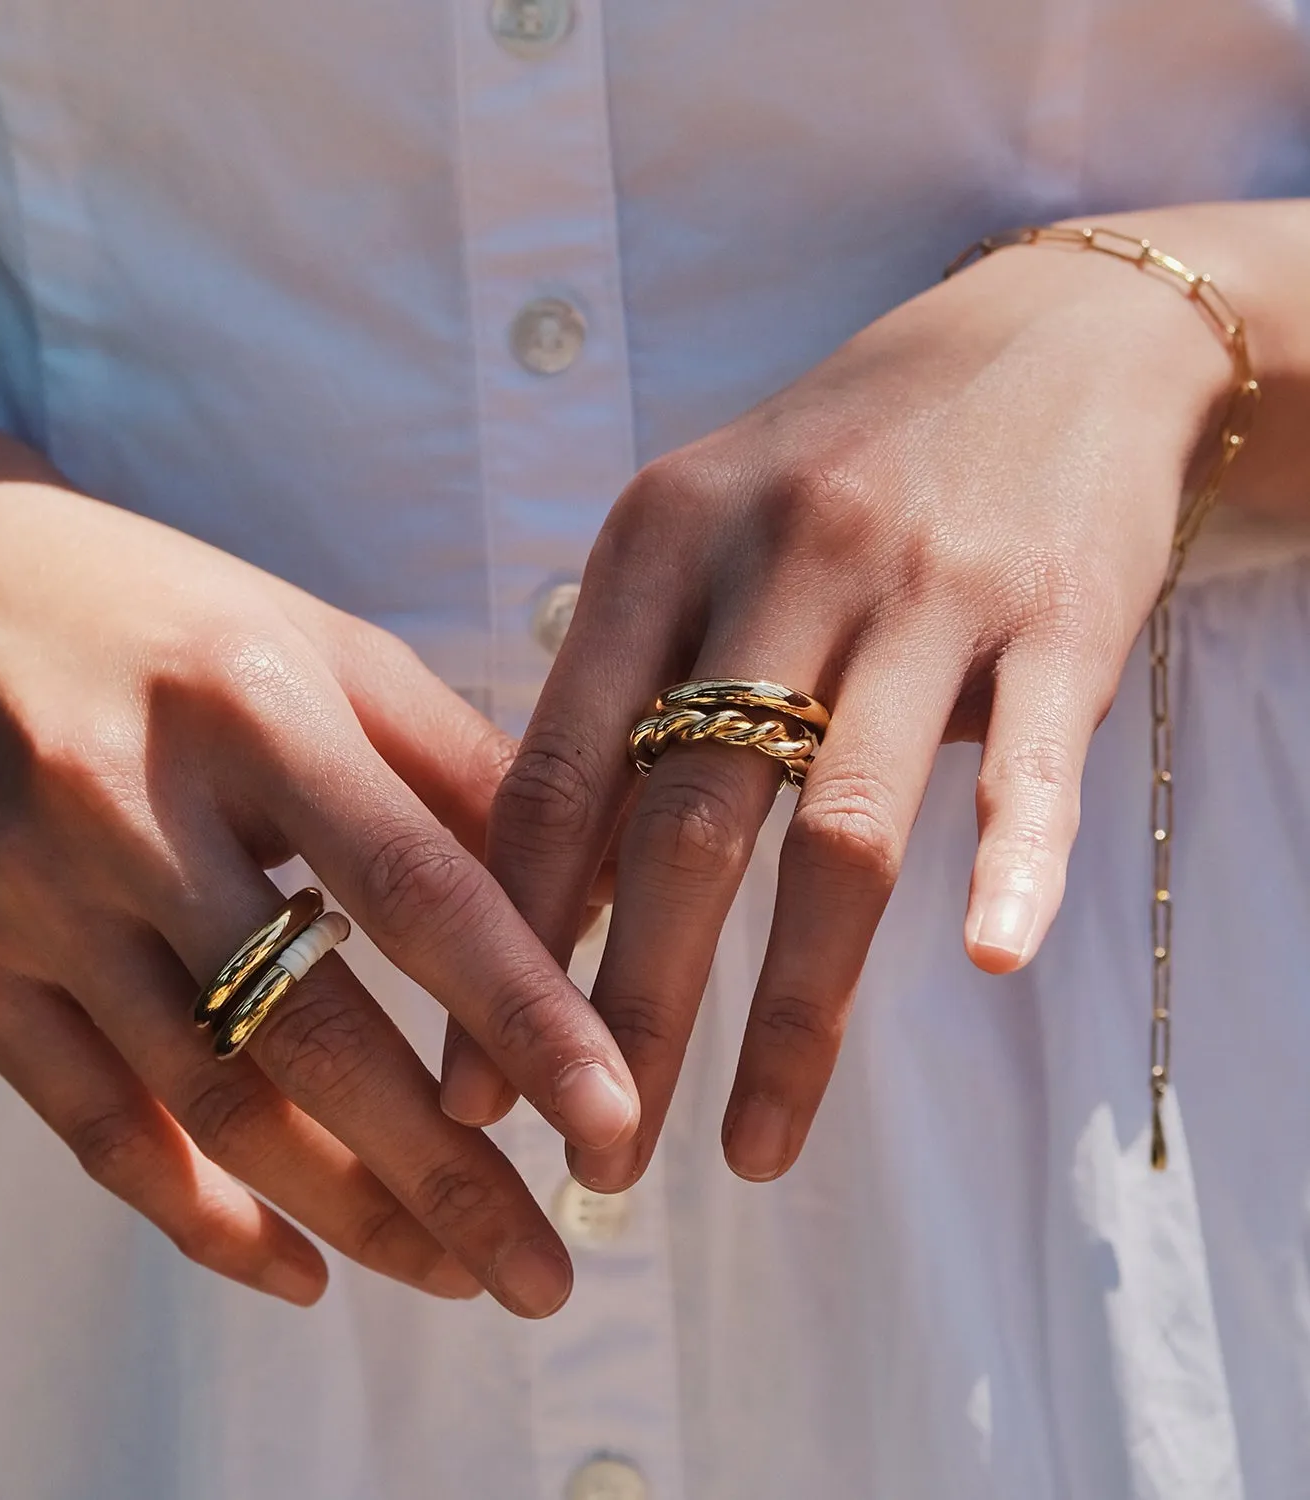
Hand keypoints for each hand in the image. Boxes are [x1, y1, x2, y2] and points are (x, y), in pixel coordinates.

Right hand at [0, 400, 638, 1314]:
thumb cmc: (173, 619)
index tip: (615, 1120)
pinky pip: (91, 1127)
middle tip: (549, 1273)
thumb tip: (603, 890)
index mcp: (251, 701)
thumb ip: (461, 770)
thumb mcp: (327, 651)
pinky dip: (202, 1218)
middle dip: (444, 1171)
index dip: (524, 1012)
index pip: (413, 885)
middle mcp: (124, 801)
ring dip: (348, 1212)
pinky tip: (301, 1270)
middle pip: (309, 1029)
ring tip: (458, 1271)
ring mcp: (24, 892)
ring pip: (207, 1101)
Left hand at [445, 234, 1228, 1188]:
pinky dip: (1015, 865)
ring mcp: (925, 586)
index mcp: (655, 541)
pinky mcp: (1059, 616)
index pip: (558, 768)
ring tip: (750, 1150)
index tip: (475, 1073)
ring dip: (793, 1012)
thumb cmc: (833, 466)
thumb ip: (615, 698)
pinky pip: (1030, 762)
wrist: (1047, 340)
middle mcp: (778, 558)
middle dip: (629, 1013)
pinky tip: (988, 967)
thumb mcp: (695, 541)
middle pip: (684, 826)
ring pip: (841, 835)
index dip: (505, 936)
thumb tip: (537, 899)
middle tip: (591, 1161)